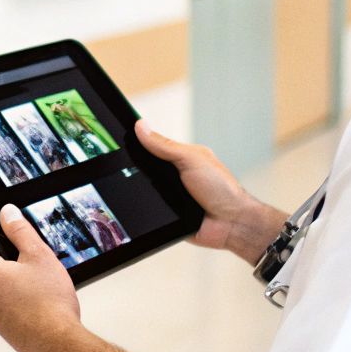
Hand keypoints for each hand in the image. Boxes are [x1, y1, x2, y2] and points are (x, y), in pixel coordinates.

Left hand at [0, 196, 87, 351]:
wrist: (58, 348)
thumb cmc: (51, 304)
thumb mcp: (40, 256)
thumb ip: (20, 231)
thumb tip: (6, 213)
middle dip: (6, 254)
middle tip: (32, 259)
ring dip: (15, 277)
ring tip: (43, 286)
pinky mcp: (0, 325)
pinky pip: (5, 300)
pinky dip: (19, 295)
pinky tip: (38, 301)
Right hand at [133, 119, 286, 263]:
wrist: (232, 224)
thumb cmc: (222, 189)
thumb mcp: (191, 159)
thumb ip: (165, 146)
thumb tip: (141, 127)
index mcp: (180, 157)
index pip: (152, 146)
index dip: (136, 141)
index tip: (118, 133)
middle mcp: (173, 175)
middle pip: (144, 167)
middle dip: (136, 167)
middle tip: (125, 164)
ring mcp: (169, 195)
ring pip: (144, 189)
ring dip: (142, 189)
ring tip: (142, 188)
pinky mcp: (166, 215)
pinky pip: (148, 209)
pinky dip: (147, 207)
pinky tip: (146, 206)